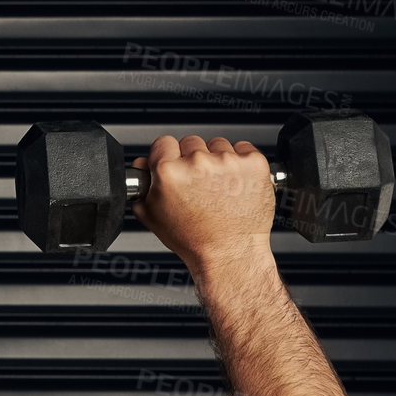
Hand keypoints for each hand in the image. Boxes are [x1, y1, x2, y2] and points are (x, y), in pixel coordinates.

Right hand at [131, 134, 274, 269]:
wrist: (229, 252)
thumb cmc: (194, 240)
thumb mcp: (154, 217)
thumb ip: (143, 187)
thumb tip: (141, 166)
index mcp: (169, 172)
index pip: (163, 143)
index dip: (167, 155)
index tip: (174, 165)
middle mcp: (198, 162)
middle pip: (191, 142)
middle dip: (192, 159)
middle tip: (198, 184)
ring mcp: (228, 161)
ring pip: (218, 145)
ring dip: (217, 160)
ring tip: (218, 186)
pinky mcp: (253, 163)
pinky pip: (244, 149)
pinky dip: (241, 162)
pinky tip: (235, 183)